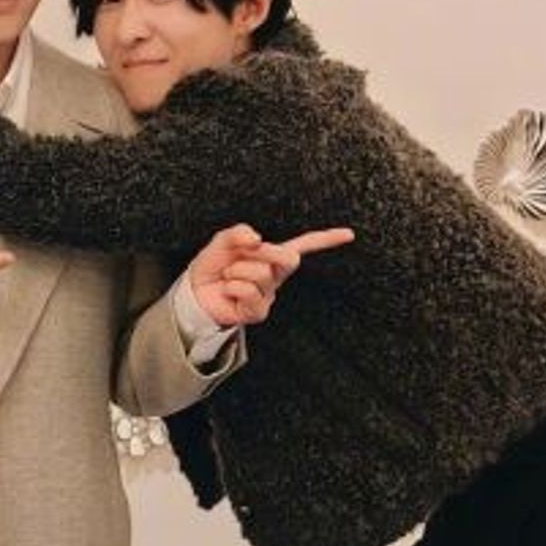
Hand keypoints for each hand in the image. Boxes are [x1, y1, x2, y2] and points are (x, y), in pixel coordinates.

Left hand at [188, 224, 354, 326]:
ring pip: (261, 274)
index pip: (304, 245)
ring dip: (237, 270)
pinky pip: (248, 292)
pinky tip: (228, 290)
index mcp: (272, 255)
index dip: (326, 239)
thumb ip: (238, 233)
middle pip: (289, 258)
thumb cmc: (213, 266)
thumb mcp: (222, 242)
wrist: (194, 292)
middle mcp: (275, 275)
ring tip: (229, 276)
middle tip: (245, 253)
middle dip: (265, 252)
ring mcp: (268, 295)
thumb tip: (256, 237)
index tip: (350, 234)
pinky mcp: (258, 312)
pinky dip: (233, 286)